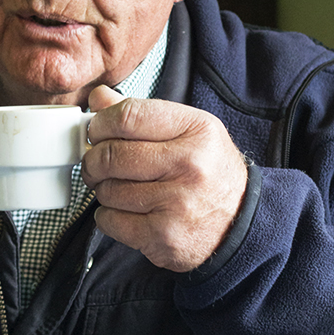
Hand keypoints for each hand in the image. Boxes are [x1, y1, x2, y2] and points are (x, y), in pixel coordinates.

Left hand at [81, 85, 248, 271]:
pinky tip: (125, 211)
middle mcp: (189, 165)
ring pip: (107, 190)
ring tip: (119, 188)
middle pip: (111, 155)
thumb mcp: (188, 132)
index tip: (97, 131)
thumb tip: (98, 99)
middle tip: (96, 163)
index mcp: (196, 130)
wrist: (240, 224)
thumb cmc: (208, 173)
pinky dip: (107, 216)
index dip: (101, 123)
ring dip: (102, 189)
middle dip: (93, 160)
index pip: (128, 116)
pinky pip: (109, 221)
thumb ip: (141, 114)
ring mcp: (177, 203)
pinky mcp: (163, 235)